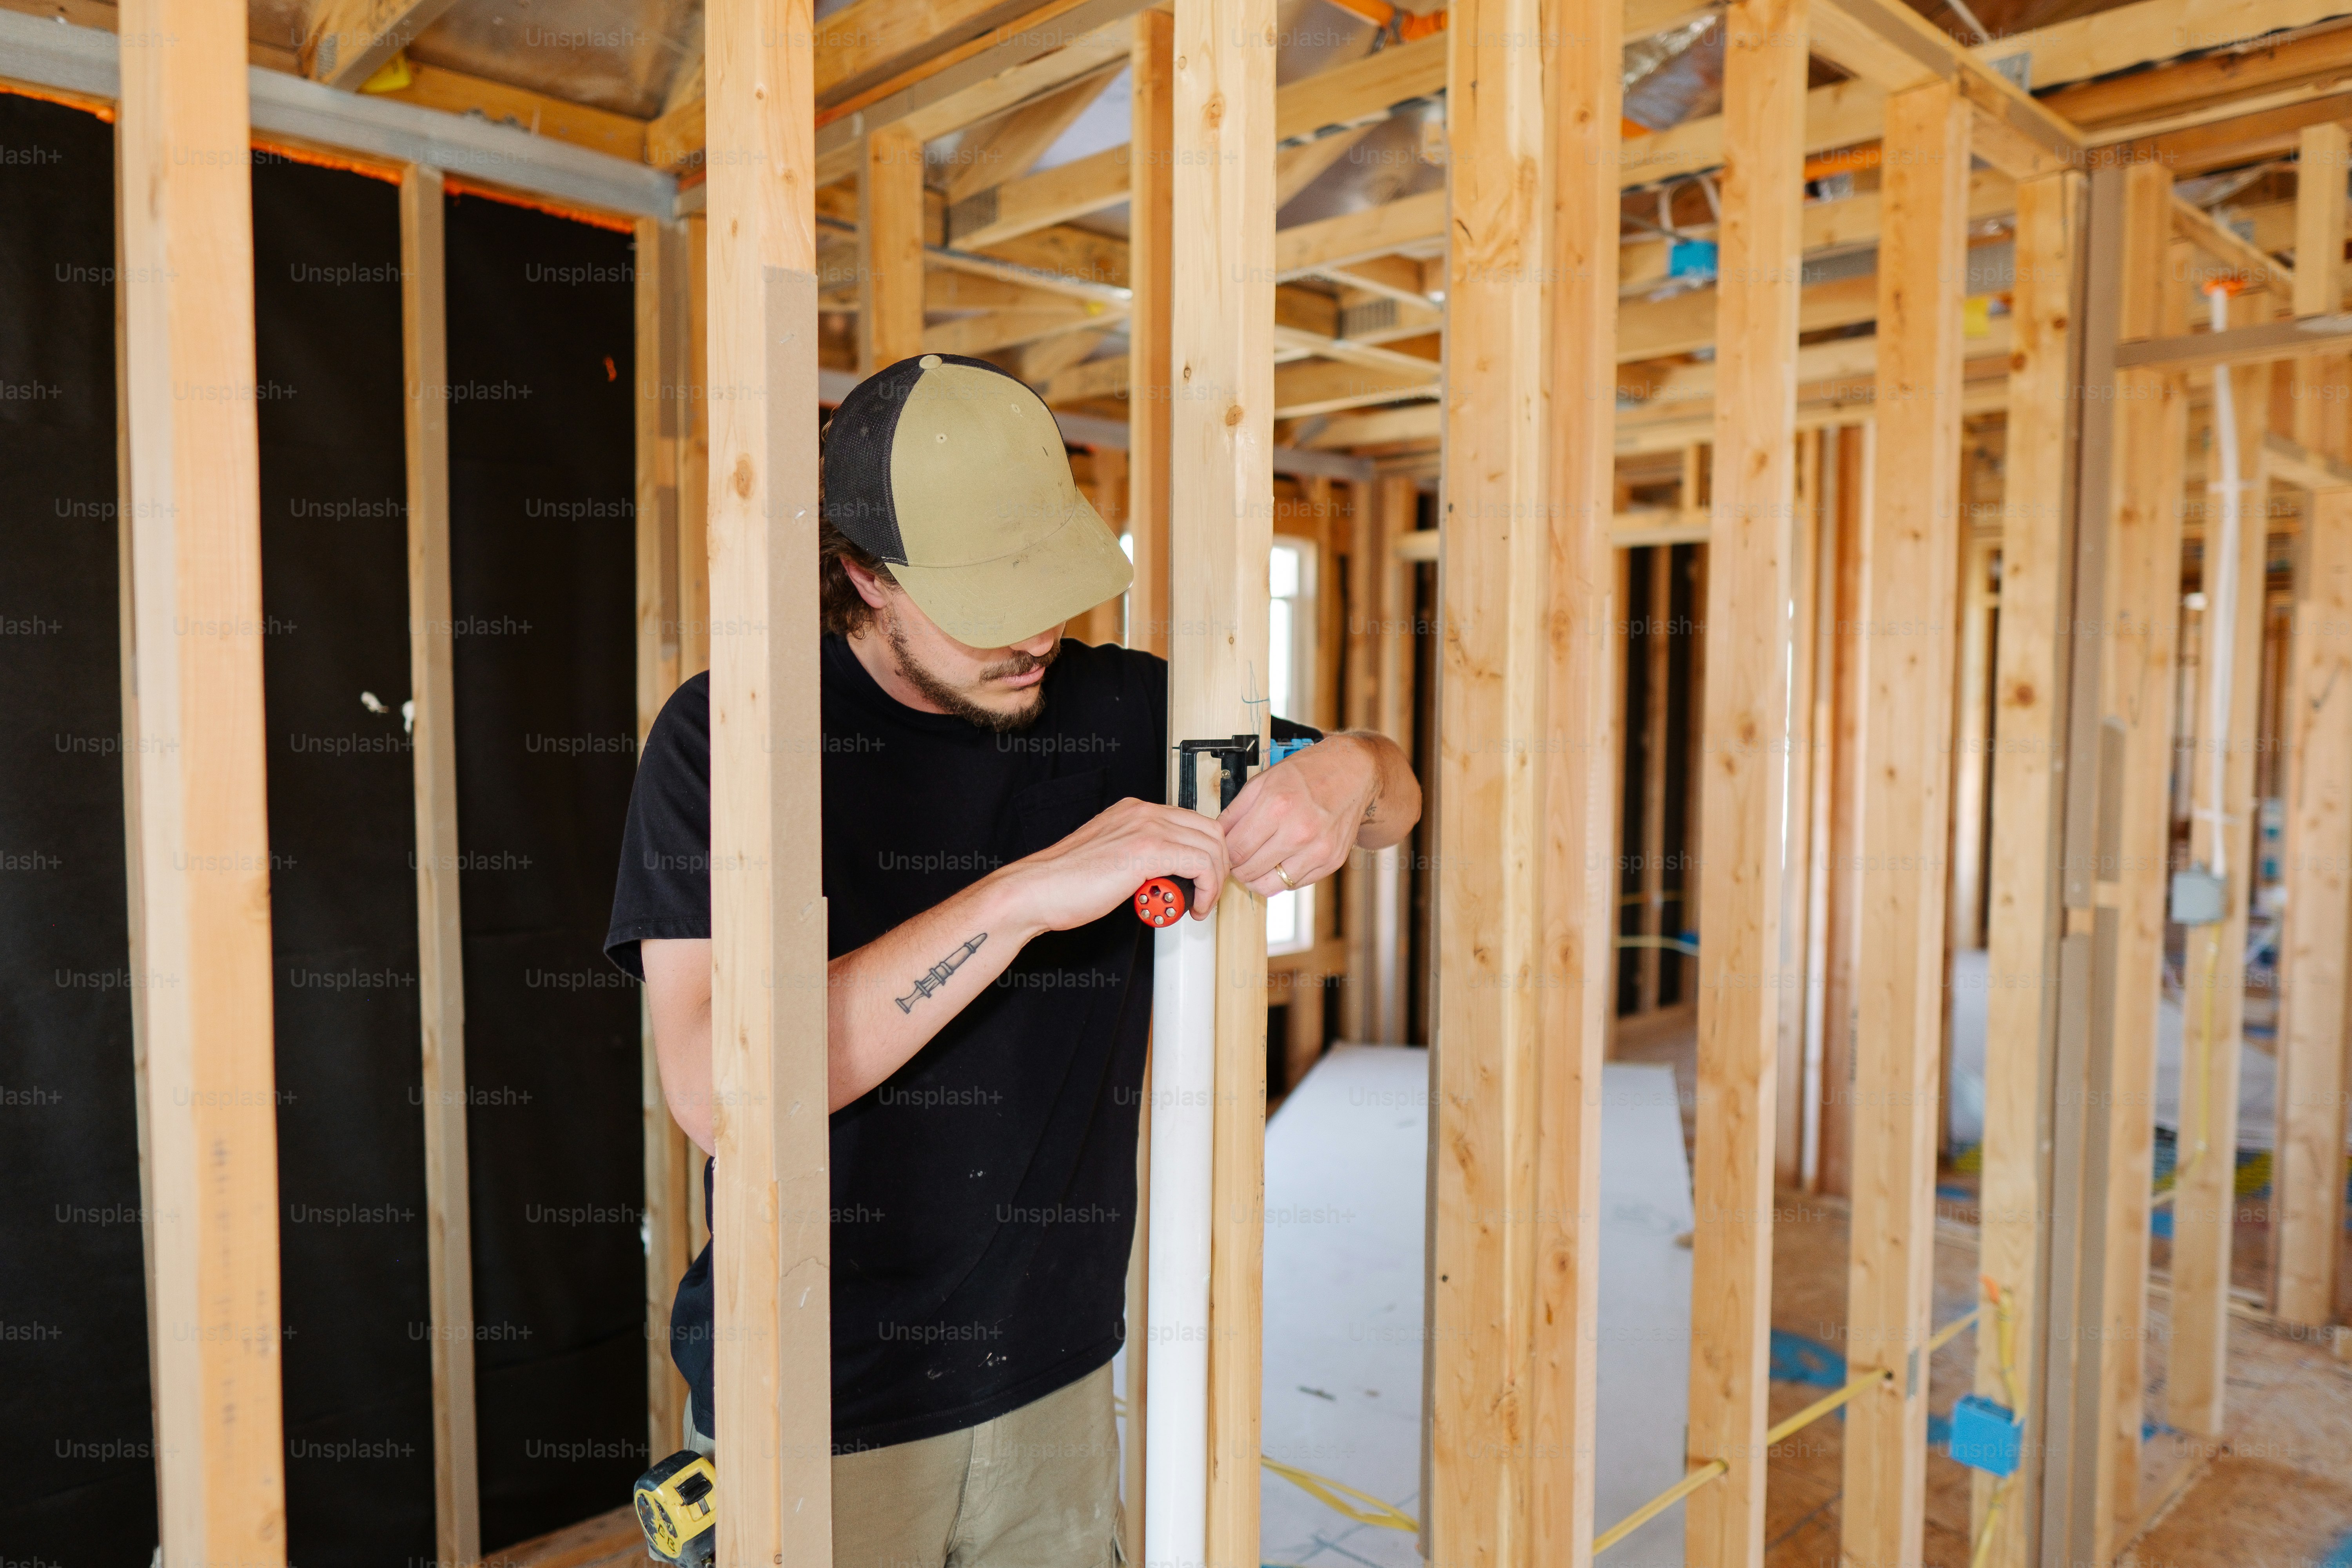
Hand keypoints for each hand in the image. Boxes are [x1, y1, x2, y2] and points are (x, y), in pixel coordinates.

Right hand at [995, 797, 1231, 932]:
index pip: (1194, 822)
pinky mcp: (1147, 850)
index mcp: (1134, 811)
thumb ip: (1140, 856)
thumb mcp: (1112, 858)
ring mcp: (1146, 827)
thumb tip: (1167, 874)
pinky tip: (1192, 907)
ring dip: (1213, 881)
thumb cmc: (1065, 884)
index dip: (1207, 854)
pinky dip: (1206, 889)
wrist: (1036, 892)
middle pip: (1210, 831)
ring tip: (1198, 904)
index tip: (1204, 880)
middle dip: (1218, 867)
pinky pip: (1201, 864)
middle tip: (1206, 894)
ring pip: (1211, 847)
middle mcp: (1143, 812)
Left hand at [1219, 735, 1380, 899]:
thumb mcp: (1263, 781)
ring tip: (1257, 863)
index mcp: (1277, 806)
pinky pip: (1294, 885)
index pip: (1235, 850)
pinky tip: (1282, 860)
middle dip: (1237, 867)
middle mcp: (1299, 831)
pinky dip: (1282, 877)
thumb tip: (1216, 838)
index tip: (1225, 852)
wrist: (1352, 773)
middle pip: (1249, 871)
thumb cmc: (1307, 774)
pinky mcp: (1331, 861)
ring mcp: (1318, 849)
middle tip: (1239, 858)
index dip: (1224, 854)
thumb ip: (1235, 811)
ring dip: (1257, 878)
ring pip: (1270, 885)